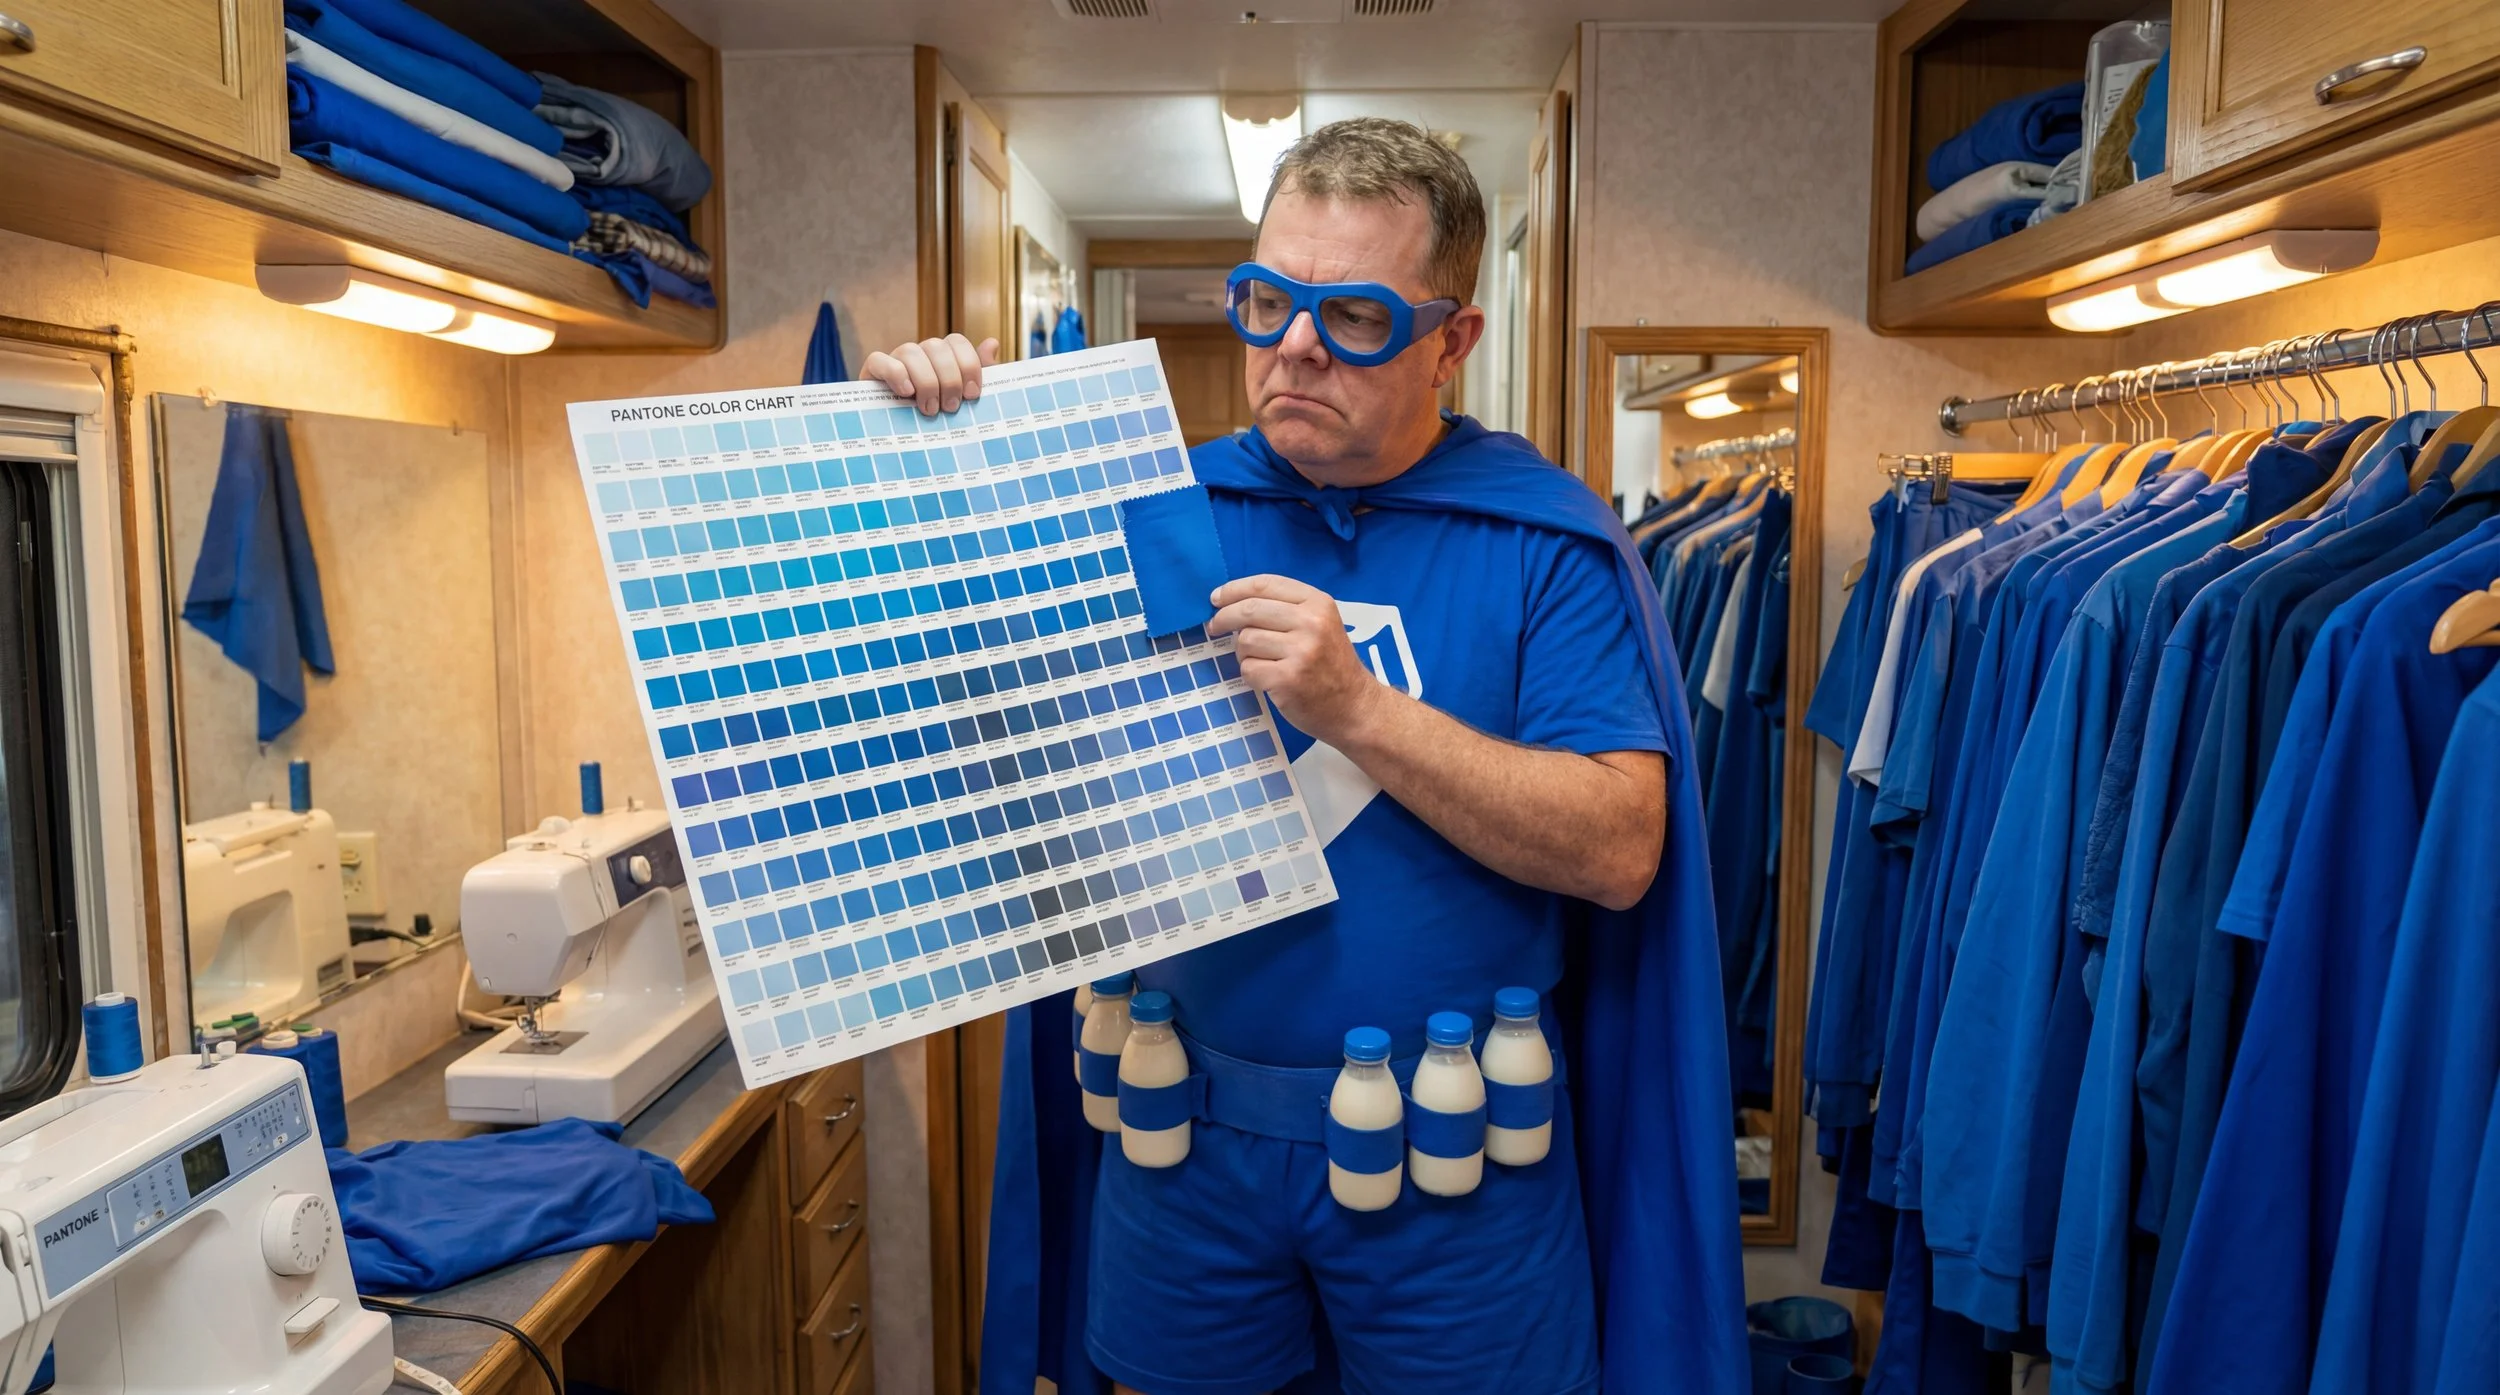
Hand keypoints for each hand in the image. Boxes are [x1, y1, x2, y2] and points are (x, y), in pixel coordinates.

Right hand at [859, 334, 998, 414]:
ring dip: (925, 381)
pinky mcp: (871, 373)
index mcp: (942, 357)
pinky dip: (895, 374)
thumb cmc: (938, 422)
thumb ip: (979, 375)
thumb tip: (992, 343)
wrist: (901, 447)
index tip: (972, 394)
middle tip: (951, 408)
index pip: (956, 341)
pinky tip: (906, 392)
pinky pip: (878, 359)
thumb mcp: (962, 403)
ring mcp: (894, 361)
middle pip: (936, 346)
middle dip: (949, 378)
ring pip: (910, 351)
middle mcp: (919, 354)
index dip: (968, 364)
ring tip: (929, 409)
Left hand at [1206, 575, 1383, 745]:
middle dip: (1224, 618)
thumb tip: (1230, 603)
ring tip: (1261, 660)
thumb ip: (1284, 608)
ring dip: (1243, 652)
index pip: (1265, 584)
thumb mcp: (1320, 624)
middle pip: (1249, 610)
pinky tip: (1267, 679)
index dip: (1234, 589)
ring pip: (1245, 640)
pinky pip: (1248, 668)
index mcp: (1318, 603)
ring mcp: (1300, 652)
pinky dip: (1251, 675)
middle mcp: (1311, 623)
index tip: (1216, 598)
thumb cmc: (1331, 664)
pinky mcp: (1288, 679)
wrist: (1355, 706)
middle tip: (1214, 626)